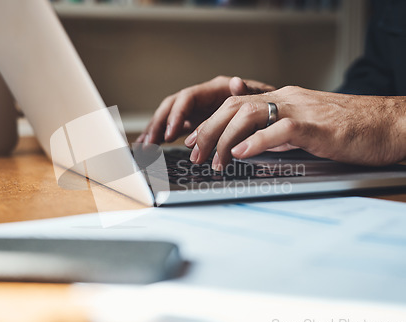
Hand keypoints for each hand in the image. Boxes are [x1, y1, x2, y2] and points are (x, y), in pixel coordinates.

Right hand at [136, 76, 274, 144]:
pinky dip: (160, 136)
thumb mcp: (259, 98)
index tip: (170, 133)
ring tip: (144, 147)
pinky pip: (173, 128)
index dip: (176, 115)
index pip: (187, 98)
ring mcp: (197, 110)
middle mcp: (202, 97)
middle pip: (172, 106)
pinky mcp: (195, 122)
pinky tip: (148, 147)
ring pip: (169, 117)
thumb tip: (235, 82)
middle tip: (150, 143)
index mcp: (214, 89)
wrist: (270, 113)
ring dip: (155, 131)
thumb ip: (245, 92)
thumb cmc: (265, 105)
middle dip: (158, 124)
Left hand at [184, 86, 405, 167]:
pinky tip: (241, 153)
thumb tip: (252, 147)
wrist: (390, 123)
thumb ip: (278, 136)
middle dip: (208, 130)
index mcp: (284, 100)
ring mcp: (301, 110)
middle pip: (234, 107)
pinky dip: (256, 141)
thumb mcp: (306, 131)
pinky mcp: (317, 126)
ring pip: (250, 114)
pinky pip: (280, 129)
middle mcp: (287, 99)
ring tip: (214, 160)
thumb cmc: (351, 130)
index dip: (211, 122)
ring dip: (225, 139)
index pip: (236, 105)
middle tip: (194, 153)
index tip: (194, 140)